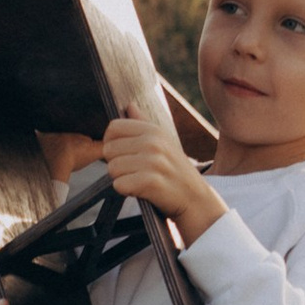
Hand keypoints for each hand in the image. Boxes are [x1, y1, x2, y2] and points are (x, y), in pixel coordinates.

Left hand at [100, 102, 224, 241]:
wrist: (196, 198)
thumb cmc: (175, 170)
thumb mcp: (164, 142)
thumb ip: (143, 123)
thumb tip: (129, 105)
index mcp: (153, 130)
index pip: (113, 128)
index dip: (111, 142)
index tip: (122, 153)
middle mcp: (153, 143)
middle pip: (109, 149)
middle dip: (115, 163)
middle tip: (133, 171)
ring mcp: (153, 162)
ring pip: (112, 168)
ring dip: (121, 178)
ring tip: (138, 180)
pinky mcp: (151, 182)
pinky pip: (120, 185)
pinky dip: (126, 191)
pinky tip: (140, 191)